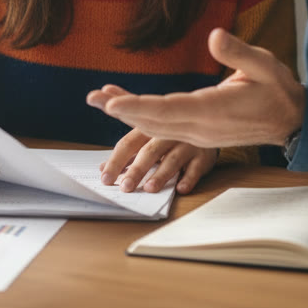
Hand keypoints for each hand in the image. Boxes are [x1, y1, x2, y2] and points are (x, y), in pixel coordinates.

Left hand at [87, 28, 304, 147]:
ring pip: (156, 127)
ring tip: (99, 100)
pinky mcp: (197, 133)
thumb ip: (238, 53)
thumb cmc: (276, 89)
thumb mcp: (265, 65)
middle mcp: (201, 127)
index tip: (112, 105)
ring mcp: (198, 134)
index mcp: (214, 110)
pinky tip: (125, 107)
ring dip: (127, 114)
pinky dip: (141, 117)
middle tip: (92, 99)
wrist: (289, 120)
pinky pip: (164, 127)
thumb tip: (214, 35)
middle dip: (122, 110)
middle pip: (154, 121)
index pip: (169, 110)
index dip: (138, 107)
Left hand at [100, 129, 216, 194]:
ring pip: (172, 159)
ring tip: (149, 189)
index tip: (104, 177)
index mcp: (149, 126)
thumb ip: (124, 125)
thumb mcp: (147, 119)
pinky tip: (181, 188)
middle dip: (137, 169)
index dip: (116, 160)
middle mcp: (168, 133)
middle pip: (149, 152)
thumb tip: (101, 133)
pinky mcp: (203, 155)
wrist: (206, 120)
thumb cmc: (169, 126)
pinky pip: (197, 167)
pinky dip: (189, 178)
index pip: (128, 143)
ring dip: (161, 174)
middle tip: (125, 187)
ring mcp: (187, 143)